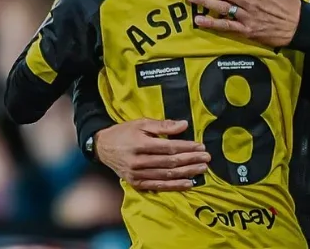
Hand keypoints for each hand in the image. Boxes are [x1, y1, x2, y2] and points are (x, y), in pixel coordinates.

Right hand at [93, 119, 210, 190]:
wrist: (103, 148)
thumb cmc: (124, 132)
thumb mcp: (142, 123)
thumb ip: (163, 125)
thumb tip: (184, 125)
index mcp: (140, 143)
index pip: (169, 147)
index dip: (187, 147)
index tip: (201, 146)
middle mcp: (138, 161)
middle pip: (170, 162)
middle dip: (190, 160)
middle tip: (206, 159)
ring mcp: (137, 174)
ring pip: (166, 175)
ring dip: (186, 173)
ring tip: (201, 170)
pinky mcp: (136, 183)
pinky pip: (158, 186)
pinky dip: (174, 186)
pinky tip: (188, 184)